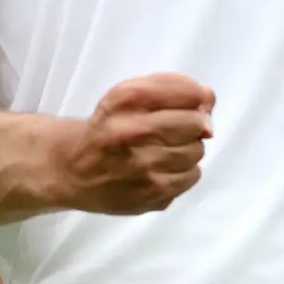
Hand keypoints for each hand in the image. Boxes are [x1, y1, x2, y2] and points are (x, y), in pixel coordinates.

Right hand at [50, 73, 214, 215]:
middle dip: (194, 124)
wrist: (73, 169)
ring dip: (188, 148)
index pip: (189, 93)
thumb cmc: (107, 126)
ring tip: (167, 149)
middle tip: (179, 129)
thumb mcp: (128, 94)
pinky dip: (184, 171)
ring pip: (196, 151)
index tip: (193, 103)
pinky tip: (164, 168)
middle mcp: (132, 132)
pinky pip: (191, 177)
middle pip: (195, 124)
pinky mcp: (150, 195)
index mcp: (127, 100)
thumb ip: (171, 88)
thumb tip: (210, 100)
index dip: (198, 98)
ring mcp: (142, 168)